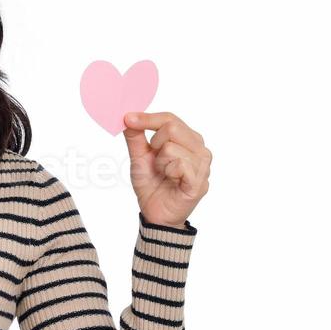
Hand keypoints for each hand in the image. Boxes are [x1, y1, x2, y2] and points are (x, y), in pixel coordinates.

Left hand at [122, 111, 209, 227]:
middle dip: (155, 144)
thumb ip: (135, 137)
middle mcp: (199, 148)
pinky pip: (179, 164)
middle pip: (172, 127)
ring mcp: (203, 165)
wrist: (155, 212)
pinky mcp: (200, 181)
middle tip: (156, 161)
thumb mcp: (139, 157)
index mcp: (187, 139)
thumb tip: (128, 116)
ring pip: (172, 147)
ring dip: (160, 163)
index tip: (127, 118)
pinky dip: (168, 172)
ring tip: (165, 173)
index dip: (148, 118)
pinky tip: (172, 181)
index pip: (169, 118)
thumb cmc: (151, 184)